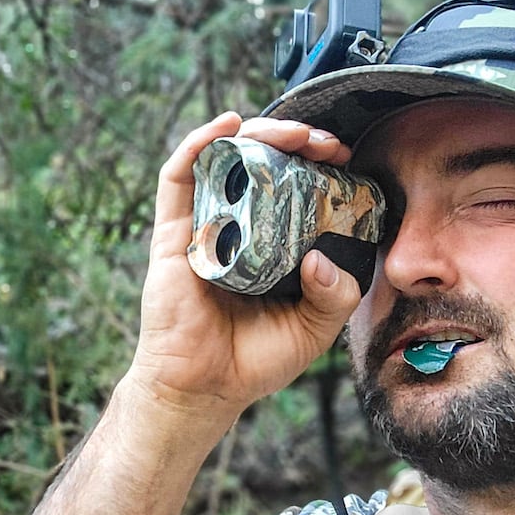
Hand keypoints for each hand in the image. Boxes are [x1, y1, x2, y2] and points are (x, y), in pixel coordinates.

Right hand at [124, 113, 360, 428]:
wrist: (202, 387)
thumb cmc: (253, 360)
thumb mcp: (313, 330)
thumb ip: (334, 297)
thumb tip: (322, 258)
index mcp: (271, 244)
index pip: (293, 186)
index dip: (317, 163)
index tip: (343, 155)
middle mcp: (237, 227)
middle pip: (262, 162)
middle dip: (293, 139)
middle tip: (322, 142)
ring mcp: (203, 226)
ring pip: (224, 159)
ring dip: (257, 132)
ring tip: (290, 132)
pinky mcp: (172, 233)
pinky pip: (178, 177)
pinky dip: (199, 143)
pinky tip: (227, 126)